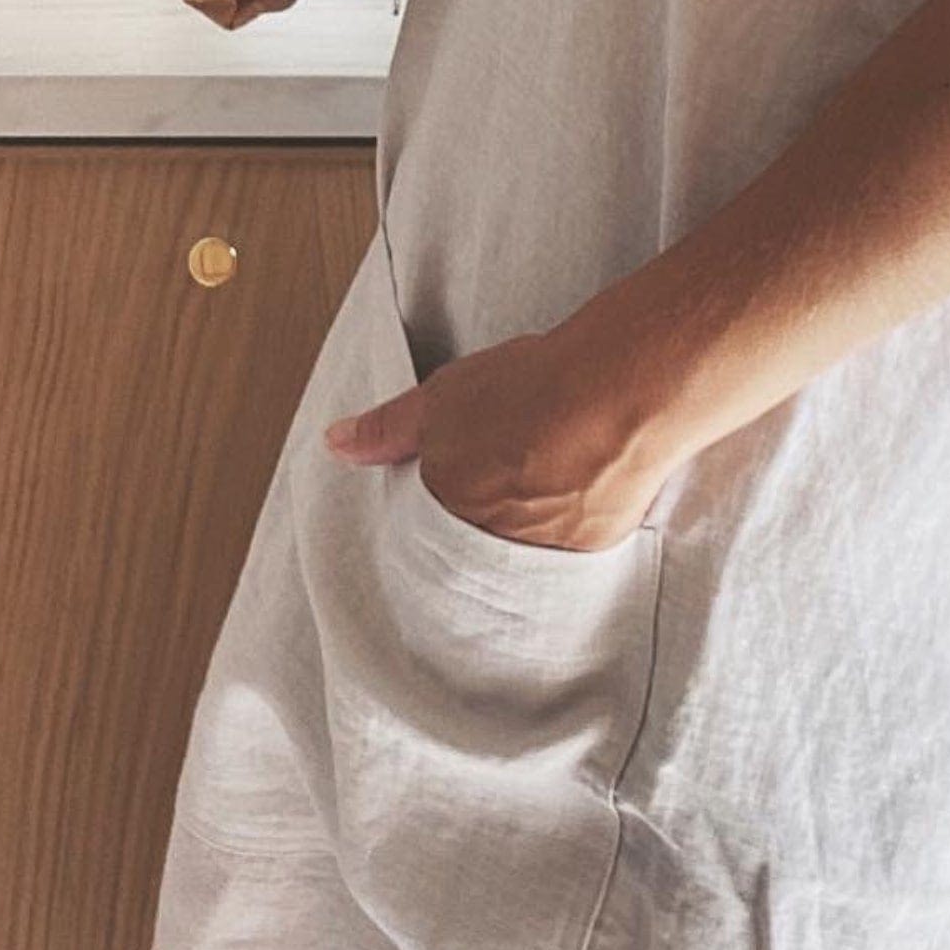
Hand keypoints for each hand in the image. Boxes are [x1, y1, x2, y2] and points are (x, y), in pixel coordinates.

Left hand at [321, 322, 661, 552]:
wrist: (614, 394)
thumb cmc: (528, 392)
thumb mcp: (439, 398)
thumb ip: (386, 429)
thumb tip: (336, 443)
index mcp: (447, 514)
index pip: (426, 538)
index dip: (442, 510)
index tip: (460, 489)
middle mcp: (491, 550)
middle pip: (475, 548)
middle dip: (484, 524)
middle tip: (507, 478)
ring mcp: (544, 558)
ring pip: (522, 556)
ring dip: (526, 530)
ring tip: (542, 482)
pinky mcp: (593, 555)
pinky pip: (568, 556)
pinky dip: (568, 530)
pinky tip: (577, 492)